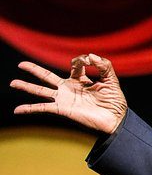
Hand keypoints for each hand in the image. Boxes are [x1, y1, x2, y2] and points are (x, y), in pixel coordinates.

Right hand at [10, 54, 126, 133]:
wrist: (115, 120)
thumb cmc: (115, 102)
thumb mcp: (111, 80)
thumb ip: (104, 65)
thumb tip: (90, 55)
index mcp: (81, 80)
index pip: (74, 65)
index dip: (82, 60)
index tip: (90, 61)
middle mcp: (69, 88)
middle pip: (47, 76)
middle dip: (34, 69)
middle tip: (20, 64)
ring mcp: (64, 98)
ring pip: (41, 90)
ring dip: (26, 86)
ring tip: (13, 83)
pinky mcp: (62, 109)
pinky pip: (43, 107)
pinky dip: (29, 108)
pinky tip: (17, 110)